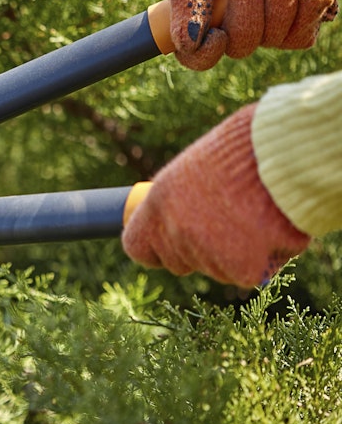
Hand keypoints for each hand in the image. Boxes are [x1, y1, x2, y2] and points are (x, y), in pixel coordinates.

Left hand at [122, 104, 309, 286]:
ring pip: (216, 269)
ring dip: (236, 252)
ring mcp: (205, 252)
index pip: (137, 248)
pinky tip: (272, 229)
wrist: (286, 151)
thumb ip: (182, 199)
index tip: (169, 241)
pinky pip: (248, 274)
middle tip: (229, 220)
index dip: (156, 247)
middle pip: (179, 263)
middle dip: (200, 249)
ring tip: (256, 214)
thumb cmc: (246, 149)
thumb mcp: (197, 166)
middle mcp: (175, 231)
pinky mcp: (240, 268)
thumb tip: (176, 218)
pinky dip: (264, 258)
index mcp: (158, 202)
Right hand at [172, 0, 338, 69]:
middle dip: (246, 9)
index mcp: (211, 13)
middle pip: (238, 47)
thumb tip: (185, 43)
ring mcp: (275, 26)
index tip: (217, 35)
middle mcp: (242, 24)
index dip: (205, 54)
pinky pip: (300, 36)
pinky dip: (305, 6)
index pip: (198, 56)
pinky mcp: (306, 22)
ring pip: (271, 39)